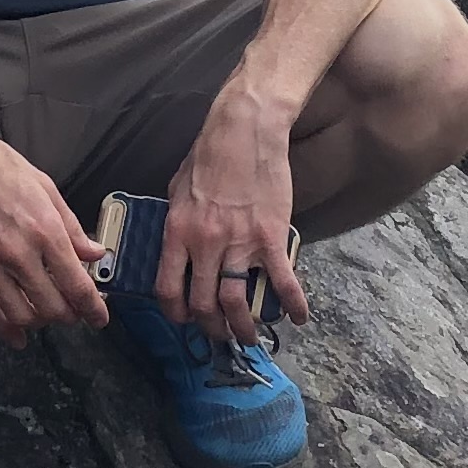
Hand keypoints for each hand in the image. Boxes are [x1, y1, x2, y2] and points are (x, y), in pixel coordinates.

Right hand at [0, 109, 106, 346]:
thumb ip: (72, 226)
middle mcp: (18, 254)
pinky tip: (16, 336)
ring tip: (44, 315)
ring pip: (21, 316)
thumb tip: (95, 252)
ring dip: (39, 323)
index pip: (77, 285)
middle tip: (72, 311)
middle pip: (51, 308)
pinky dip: (5, 331)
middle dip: (68, 316)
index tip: (99, 318)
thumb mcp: (45, 187)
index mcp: (44, 230)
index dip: (93, 309)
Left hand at [157, 89, 311, 346]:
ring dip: (243, 327)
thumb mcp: (177, 189)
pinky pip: (282, 281)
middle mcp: (204, 244)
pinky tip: (300, 317)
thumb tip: (177, 246)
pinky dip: (293, 304)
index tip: (185, 320)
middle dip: (210, 328)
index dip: (175, 313)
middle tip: (220, 334)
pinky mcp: (271, 237)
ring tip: (249, 337)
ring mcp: (239, 243)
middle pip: (202, 303)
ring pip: (236, 302)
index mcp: (177, 232)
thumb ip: (177, 222)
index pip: (167, 288)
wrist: (244, 131)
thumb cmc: (208, 155)